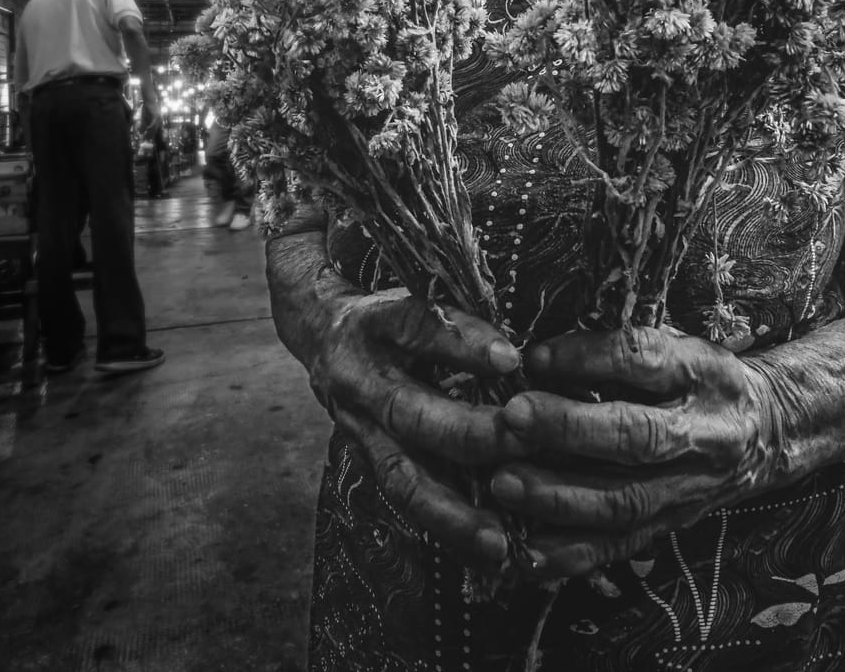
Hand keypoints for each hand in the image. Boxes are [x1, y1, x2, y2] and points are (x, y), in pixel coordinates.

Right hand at [306, 288, 524, 572]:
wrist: (320, 333)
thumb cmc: (393, 311)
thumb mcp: (413, 291)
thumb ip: (458, 310)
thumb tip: (517, 345)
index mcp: (375, 324)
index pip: (416, 326)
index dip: (461, 342)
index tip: (512, 356)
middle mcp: (362, 381)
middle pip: (411, 412)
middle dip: (470, 433)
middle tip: (524, 442)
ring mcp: (361, 430)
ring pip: (402, 476)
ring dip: (452, 511)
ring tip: (499, 540)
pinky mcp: (370, 464)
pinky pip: (407, 505)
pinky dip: (448, 532)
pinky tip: (490, 553)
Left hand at [491, 326, 781, 579]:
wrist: (766, 432)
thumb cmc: (699, 378)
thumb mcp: (677, 346)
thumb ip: (618, 352)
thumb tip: (536, 357)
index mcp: (700, 373)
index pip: (644, 359)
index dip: (589, 358)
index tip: (536, 356)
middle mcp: (700, 432)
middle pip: (636, 436)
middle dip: (569, 429)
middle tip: (511, 417)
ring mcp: (688, 488)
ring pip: (624, 500)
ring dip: (559, 497)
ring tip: (504, 483)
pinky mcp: (670, 526)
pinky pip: (618, 546)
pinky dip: (569, 553)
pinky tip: (523, 551)